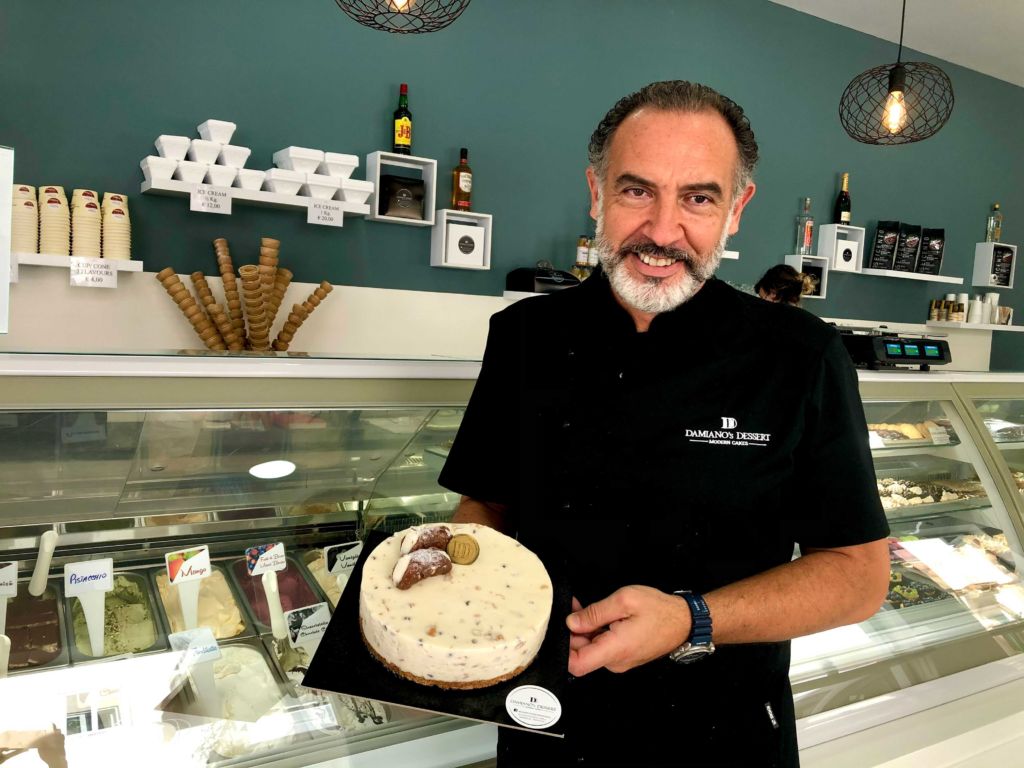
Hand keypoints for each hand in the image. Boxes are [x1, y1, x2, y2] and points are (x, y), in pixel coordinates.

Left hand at [566, 586, 690, 675]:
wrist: (684, 621)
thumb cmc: (659, 610)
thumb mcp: (624, 600)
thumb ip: (595, 613)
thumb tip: (572, 623)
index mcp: (615, 649)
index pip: (577, 664)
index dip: (563, 649)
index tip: (560, 629)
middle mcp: (615, 661)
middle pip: (581, 653)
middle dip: (572, 631)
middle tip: (572, 608)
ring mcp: (619, 660)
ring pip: (590, 648)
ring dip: (583, 629)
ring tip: (583, 607)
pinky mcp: (623, 655)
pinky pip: (602, 646)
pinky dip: (595, 631)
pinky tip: (595, 615)